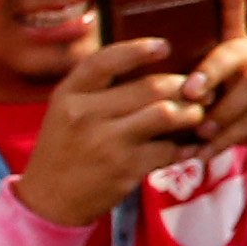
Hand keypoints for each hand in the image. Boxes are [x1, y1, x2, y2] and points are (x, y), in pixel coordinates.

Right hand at [7, 37, 201, 225]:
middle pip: (151, 87)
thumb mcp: (67, 111)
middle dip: (182, 87)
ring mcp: (106, 142)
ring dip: (190, 114)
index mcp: (69, 95)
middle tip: (197, 91)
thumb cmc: (66, 147)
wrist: (49, 199)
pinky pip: (168, 149)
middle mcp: (84, 114)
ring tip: (195, 115)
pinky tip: (187, 146)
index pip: (105, 61)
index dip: (138, 50)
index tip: (165, 46)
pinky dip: (183, 146)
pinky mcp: (125, 168)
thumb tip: (150, 61)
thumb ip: (98, 88)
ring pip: (166, 114)